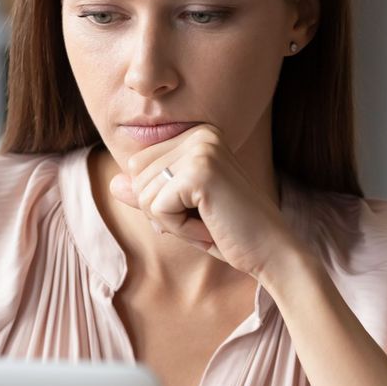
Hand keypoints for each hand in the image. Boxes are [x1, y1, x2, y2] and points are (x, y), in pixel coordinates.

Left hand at [107, 123, 303, 277]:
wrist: (272, 252)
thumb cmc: (229, 231)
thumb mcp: (181, 210)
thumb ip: (148, 194)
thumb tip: (114, 184)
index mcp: (197, 134)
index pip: (138, 165)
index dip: (160, 199)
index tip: (198, 207)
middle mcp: (200, 133)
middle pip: (136, 176)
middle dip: (161, 210)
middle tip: (203, 217)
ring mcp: (200, 149)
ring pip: (143, 194)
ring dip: (170, 221)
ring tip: (208, 220)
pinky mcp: (199, 172)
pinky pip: (156, 209)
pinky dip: (178, 229)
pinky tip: (209, 227)